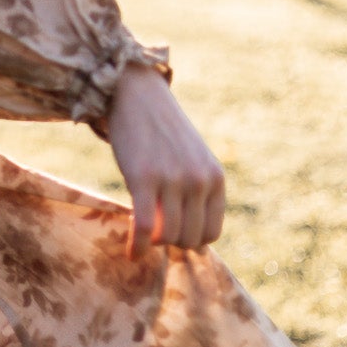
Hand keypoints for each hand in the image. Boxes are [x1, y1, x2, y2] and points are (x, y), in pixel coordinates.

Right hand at [107, 62, 224, 256]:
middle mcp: (199, 179)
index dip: (190, 240)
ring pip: (169, 237)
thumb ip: (197, 193)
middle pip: (190, 239)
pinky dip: (138, 245)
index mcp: (215, 177)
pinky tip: (131, 251)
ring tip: (141, 231)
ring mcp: (173, 179)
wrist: (136, 94)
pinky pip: (146, 227)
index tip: (171, 234)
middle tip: (153, 231)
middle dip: (170, 242)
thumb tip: (194, 245)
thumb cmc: (160, 132)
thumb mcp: (191, 160)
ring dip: (154, 242)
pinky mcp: (144, 177)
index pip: (211, 232)